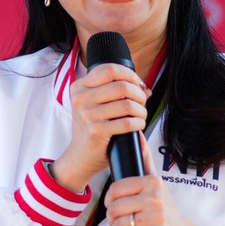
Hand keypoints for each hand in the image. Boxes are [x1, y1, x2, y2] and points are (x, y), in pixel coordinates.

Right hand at [50, 63, 151, 192]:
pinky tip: (138, 125)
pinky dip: (139, 123)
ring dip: (141, 111)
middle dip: (139, 95)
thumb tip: (144, 88)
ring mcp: (86, 115)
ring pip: (128, 105)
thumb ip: (117, 91)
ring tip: (141, 116)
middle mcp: (80, 98)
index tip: (138, 85)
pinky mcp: (95, 131)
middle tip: (142, 103)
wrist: (80, 156)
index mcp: (80, 87)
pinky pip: (127, 123)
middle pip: (122, 86)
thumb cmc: (93, 127)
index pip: (110, 69)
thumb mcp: (97, 104)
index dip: (130, 75)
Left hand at [104, 135, 213, 225]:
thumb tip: (139, 135)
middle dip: (112, 219)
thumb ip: (146, 160)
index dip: (109, 201)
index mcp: (152, 182)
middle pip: (114, 209)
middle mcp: (156, 198)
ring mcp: (157, 218)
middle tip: (119, 223)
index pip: (115, 189)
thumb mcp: (157, 184)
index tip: (114, 206)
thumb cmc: (166, 210)